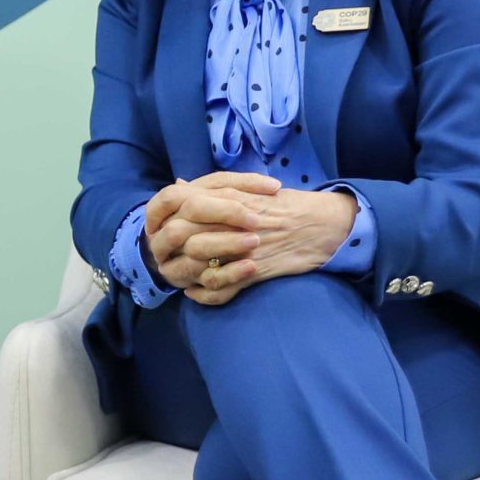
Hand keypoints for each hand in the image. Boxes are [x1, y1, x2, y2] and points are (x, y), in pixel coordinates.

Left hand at [144, 171, 358, 304]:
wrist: (323, 225)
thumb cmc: (286, 206)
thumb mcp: (249, 189)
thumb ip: (213, 189)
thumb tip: (180, 185)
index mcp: (229, 196)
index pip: (179, 203)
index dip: (161, 217)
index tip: (156, 227)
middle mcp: (232, 221)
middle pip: (181, 234)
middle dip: (168, 247)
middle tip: (165, 253)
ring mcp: (242, 248)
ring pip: (196, 262)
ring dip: (183, 270)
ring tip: (179, 272)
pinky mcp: (254, 271)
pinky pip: (218, 288)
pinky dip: (203, 294)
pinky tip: (195, 291)